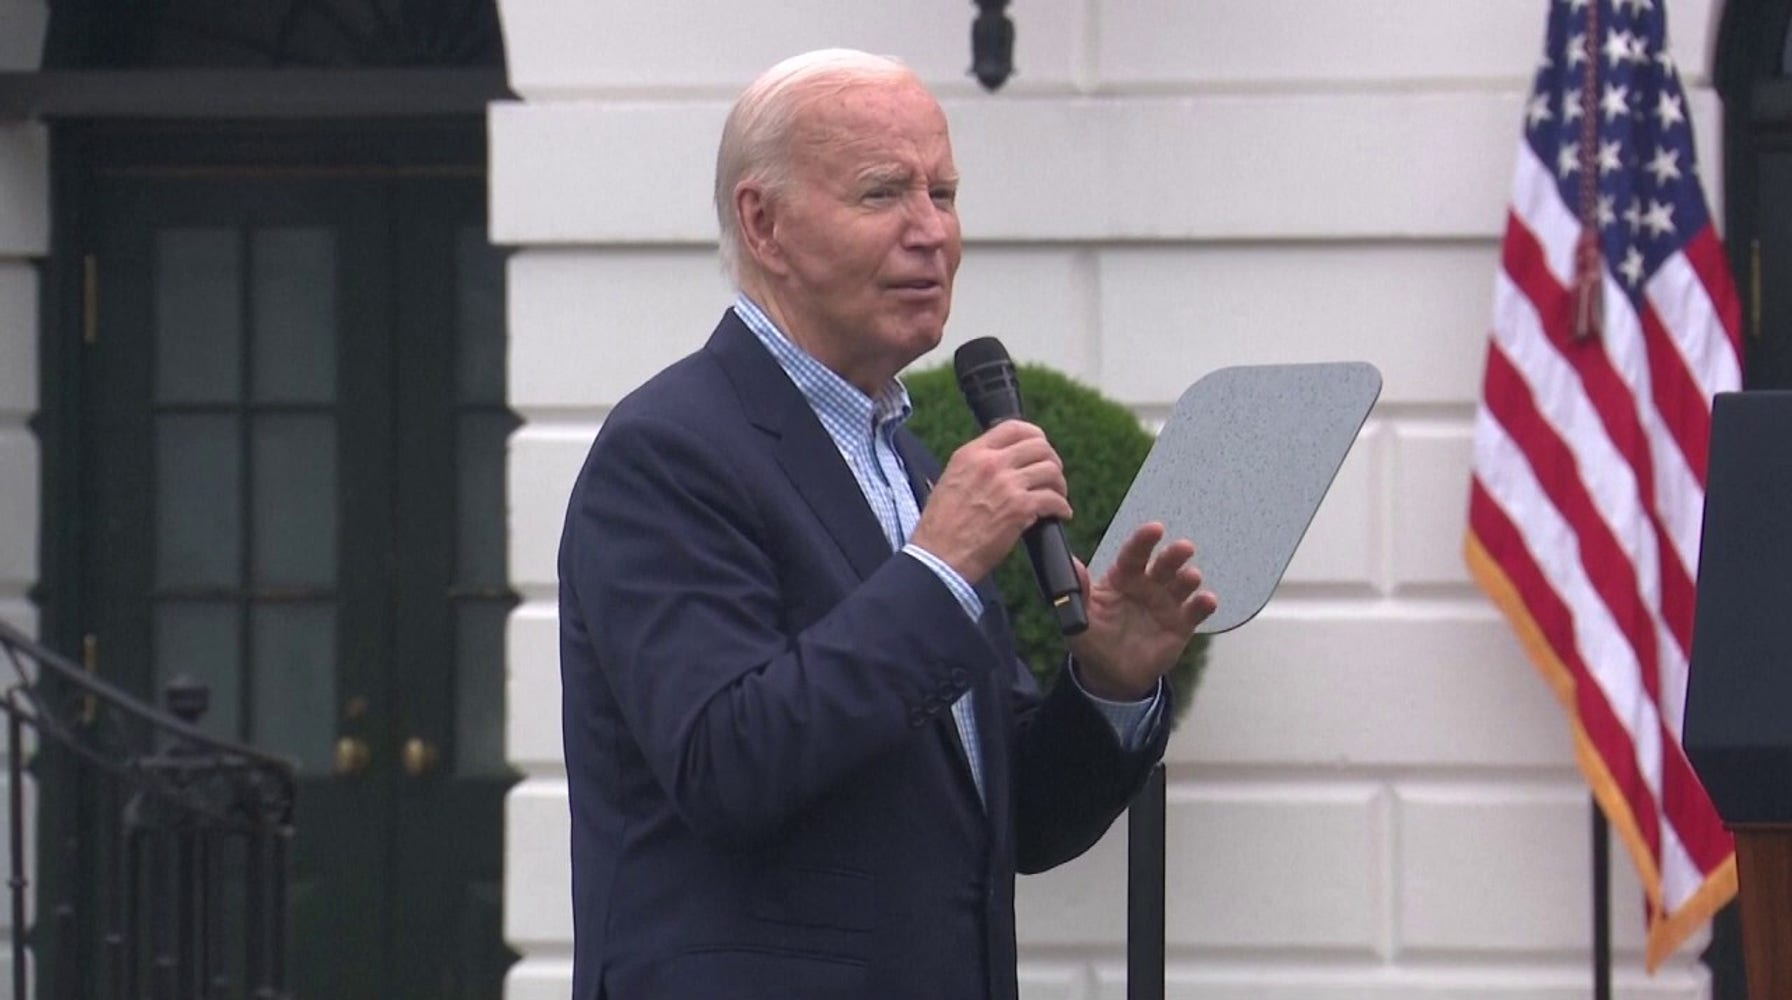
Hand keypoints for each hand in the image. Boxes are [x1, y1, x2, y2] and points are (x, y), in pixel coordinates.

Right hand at [908, 421, 1071, 582]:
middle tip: (1052, 476)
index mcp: (971, 454)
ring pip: (1050, 470)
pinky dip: (1062, 507)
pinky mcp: (1020, 508)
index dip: (1034, 435)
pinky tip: (1060, 514)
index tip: (1041, 448)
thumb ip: (976, 467)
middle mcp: (990, 464)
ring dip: (1059, 484)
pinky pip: (1053, 499)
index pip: (1013, 427)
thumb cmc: (941, 528)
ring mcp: (1007, 484)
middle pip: (1039, 446)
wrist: (940, 556)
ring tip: (1057, 496)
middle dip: (1051, 460)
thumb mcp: (951, 481)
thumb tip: (1002, 464)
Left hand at [1067, 523, 1217, 700]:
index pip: (1133, 555)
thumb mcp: (1079, 619)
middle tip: (1184, 547)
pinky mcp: (1181, 625)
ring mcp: (1166, 603)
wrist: (1111, 675)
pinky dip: (1203, 604)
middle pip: (1163, 565)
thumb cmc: (1092, 640)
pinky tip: (1207, 601)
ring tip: (1191, 577)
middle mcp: (1148, 585)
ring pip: (1182, 584)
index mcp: (1122, 578)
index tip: (1154, 528)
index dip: (1143, 540)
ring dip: (1189, 578)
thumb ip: (1079, 593)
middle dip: (1174, 555)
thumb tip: (1073, 565)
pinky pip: (1195, 611)